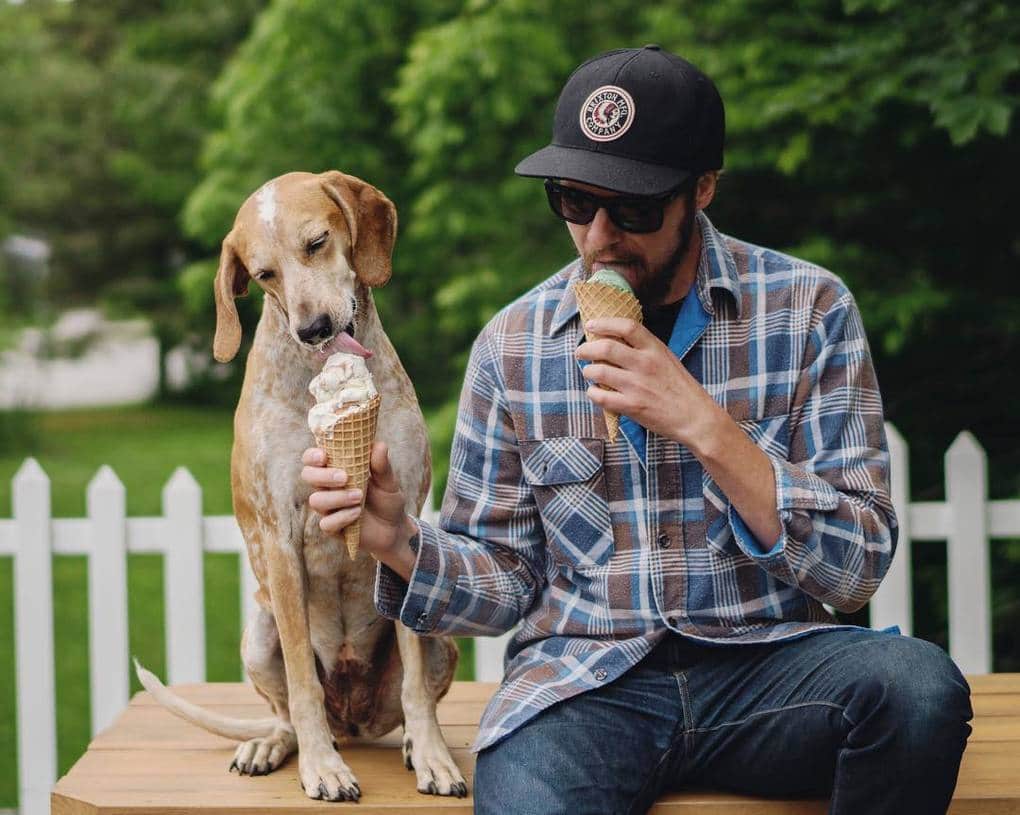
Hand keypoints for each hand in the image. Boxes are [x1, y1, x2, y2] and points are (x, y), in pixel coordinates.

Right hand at [300, 442, 417, 564]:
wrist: (394, 528)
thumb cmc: (387, 499)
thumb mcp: (388, 481)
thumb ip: (382, 466)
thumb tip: (379, 445)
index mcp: (336, 469)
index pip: (312, 459)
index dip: (312, 456)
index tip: (324, 456)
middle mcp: (327, 487)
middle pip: (308, 475)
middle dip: (323, 476)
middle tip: (344, 477)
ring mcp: (328, 508)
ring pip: (316, 500)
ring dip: (337, 497)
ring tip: (359, 497)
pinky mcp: (332, 528)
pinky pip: (326, 523)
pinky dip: (342, 517)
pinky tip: (357, 514)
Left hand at [574, 317, 723, 447]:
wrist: (695, 418)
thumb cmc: (681, 388)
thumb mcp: (667, 359)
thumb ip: (644, 349)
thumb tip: (615, 341)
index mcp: (655, 349)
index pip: (626, 327)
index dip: (604, 323)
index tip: (591, 325)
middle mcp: (645, 364)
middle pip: (605, 347)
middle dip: (586, 349)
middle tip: (580, 352)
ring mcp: (637, 385)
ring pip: (598, 371)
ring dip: (587, 371)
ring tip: (588, 373)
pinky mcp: (632, 406)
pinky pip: (601, 396)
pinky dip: (592, 393)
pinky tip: (595, 392)